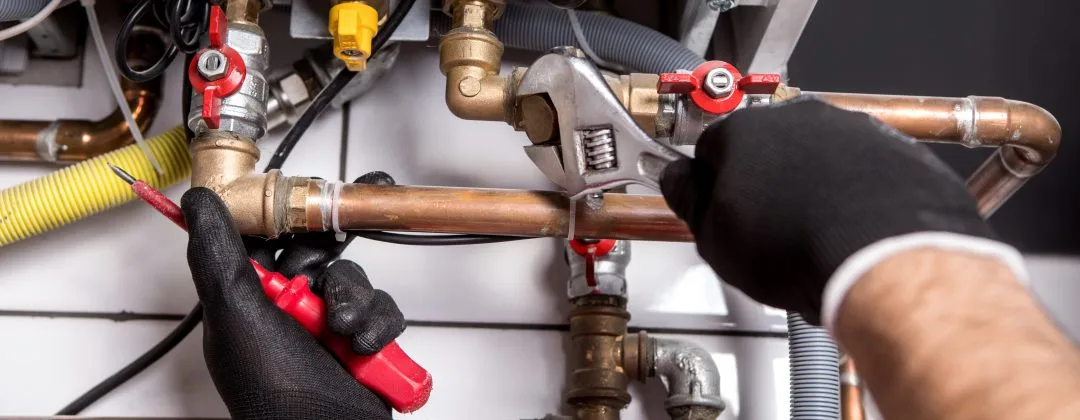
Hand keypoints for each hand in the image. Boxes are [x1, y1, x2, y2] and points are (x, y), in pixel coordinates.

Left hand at [181, 186, 403, 419]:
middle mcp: (287, 307)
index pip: (265, 236)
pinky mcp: (362, 340)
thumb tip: (199, 202)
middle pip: (316, 249)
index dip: (287, 211)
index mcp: (248, 298)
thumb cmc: (272, 391)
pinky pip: (381, 308)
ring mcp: (326, 324)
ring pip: (353, 277)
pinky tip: (364, 348)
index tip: (310, 191)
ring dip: (355, 301)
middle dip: (330, 256)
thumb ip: (218, 254)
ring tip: (345, 331)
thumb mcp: (236, 314)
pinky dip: (378, 325)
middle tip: (334, 254)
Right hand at [660, 99, 994, 323]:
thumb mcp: (713, 237)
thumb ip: (690, 199)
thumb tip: (679, 180)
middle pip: (766, 148)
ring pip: (817, 157)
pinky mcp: (894, 151)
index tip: (714, 208)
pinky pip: (863, 171)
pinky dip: (855, 195)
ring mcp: (850, 130)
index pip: (709, 149)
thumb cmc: (799, 245)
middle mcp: (797, 119)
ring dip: (811, 189)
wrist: (883, 256)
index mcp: (743, 131)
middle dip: (763, 184)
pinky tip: (847, 235)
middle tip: (763, 232)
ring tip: (810, 241)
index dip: (709, 184)